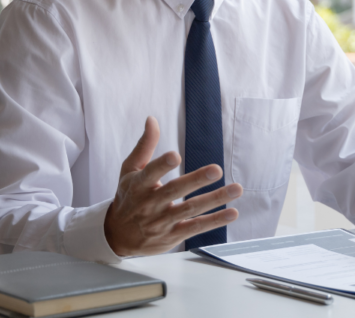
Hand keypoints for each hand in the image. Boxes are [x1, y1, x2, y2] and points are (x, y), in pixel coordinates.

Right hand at [104, 117, 242, 256]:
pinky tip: (232, 212)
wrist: (118, 236)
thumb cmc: (128, 197)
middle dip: (196, 180)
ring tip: (236, 189)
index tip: (175, 156)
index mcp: (139, 185)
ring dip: (215, 199)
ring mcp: (163, 221)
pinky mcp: (173, 235)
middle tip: (216, 170)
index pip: (150, 173)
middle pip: (175, 191)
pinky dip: (214, 221)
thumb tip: (152, 119)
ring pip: (191, 209)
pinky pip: (196, 227)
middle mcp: (151, 203)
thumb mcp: (129, 171)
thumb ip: (144, 146)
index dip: (161, 165)